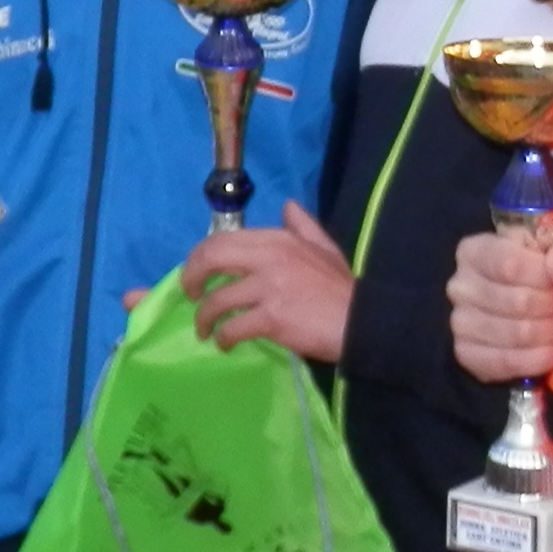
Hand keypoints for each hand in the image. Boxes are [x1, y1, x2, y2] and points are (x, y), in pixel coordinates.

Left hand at [187, 203, 354, 359]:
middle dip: (191, 278)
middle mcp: (270, 257)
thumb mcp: (325, 248)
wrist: (361, 322)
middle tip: (190, 296)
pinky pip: (233, 327)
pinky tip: (226, 344)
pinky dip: (223, 338)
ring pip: (217, 300)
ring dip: (204, 318)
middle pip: (212, 258)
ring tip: (205, 331)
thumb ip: (304, 226)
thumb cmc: (341, 289)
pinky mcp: (271, 317)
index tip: (198, 273)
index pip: (223, 238)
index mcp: (279, 238)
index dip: (200, 256)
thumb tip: (288, 206)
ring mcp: (269, 287)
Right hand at [445, 227, 552, 384]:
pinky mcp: (466, 354)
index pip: (510, 265)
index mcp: (474, 251)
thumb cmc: (546, 268)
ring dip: (550, 332)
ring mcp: (459, 322)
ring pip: (516, 334)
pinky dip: (539, 360)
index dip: (545, 277)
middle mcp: (459, 286)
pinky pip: (506, 362)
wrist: (534, 303)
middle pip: (517, 301)